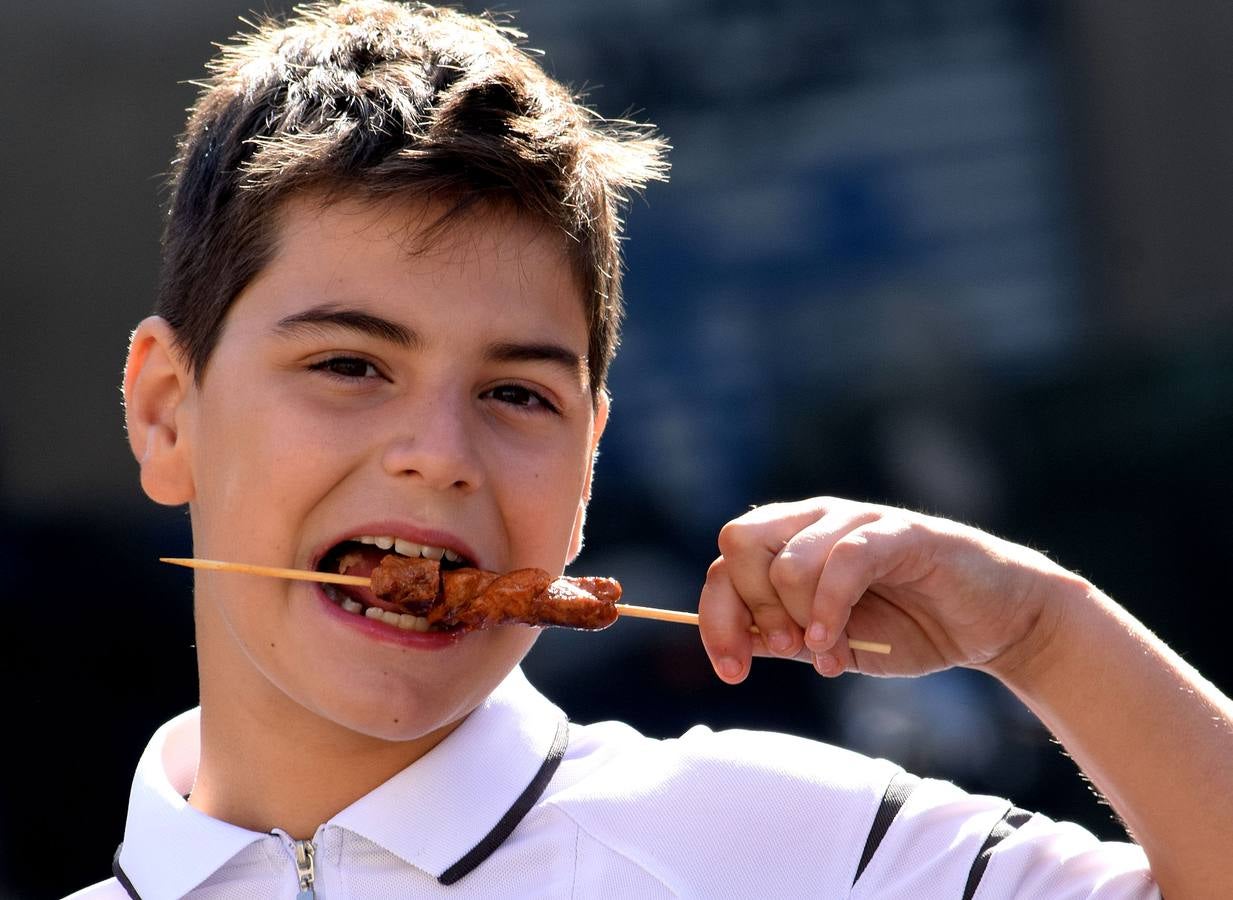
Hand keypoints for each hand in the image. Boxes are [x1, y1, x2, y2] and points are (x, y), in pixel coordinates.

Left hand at [697, 497, 1080, 682]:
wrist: (993, 623)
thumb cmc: (910, 627)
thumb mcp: (831, 642)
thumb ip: (782, 638)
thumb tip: (733, 643)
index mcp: (791, 544)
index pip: (723, 565)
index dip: (717, 619)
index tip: (734, 671)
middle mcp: (814, 522)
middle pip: (738, 545)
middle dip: (752, 609)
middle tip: (787, 650)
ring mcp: (856, 522)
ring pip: (787, 559)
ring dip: (796, 620)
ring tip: (828, 655)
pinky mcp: (899, 532)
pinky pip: (845, 561)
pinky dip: (829, 609)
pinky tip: (834, 646)